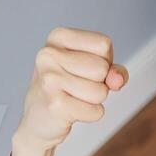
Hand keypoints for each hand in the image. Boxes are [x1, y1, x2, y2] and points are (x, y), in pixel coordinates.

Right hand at [17, 25, 128, 148]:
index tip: (84, 68)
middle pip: (102, 68)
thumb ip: (113, 69)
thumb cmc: (67, 88)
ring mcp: (50, 80)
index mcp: (57, 37)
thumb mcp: (91, 69)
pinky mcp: (55, 105)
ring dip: (95, 100)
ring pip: (101, 92)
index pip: (103, 44)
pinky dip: (90, 114)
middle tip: (77, 86)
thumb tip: (117, 80)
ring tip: (74, 98)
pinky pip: (96, 111)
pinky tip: (72, 111)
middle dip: (99, 83)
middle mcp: (49, 54)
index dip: (104, 61)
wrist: (38, 119)